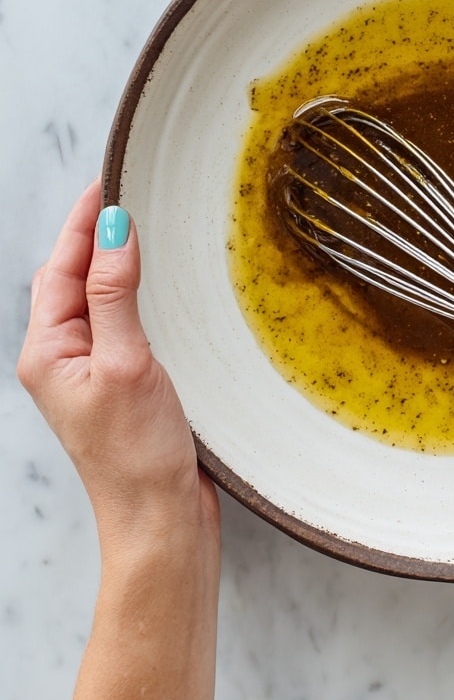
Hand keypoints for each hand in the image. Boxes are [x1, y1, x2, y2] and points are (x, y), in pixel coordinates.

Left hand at [19, 182, 219, 699]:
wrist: (158, 520)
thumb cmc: (137, 453)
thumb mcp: (126, 361)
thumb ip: (114, 292)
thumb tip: (112, 227)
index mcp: (47, 351)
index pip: (59, 266)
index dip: (81, 220)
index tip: (107, 178)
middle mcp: (60, 359)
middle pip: (69, 279)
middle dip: (91, 233)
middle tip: (123, 189)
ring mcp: (88, 374)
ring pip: (92, 301)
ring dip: (109, 261)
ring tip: (134, 225)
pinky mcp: (118, 387)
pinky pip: (115, 323)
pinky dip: (129, 294)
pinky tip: (151, 288)